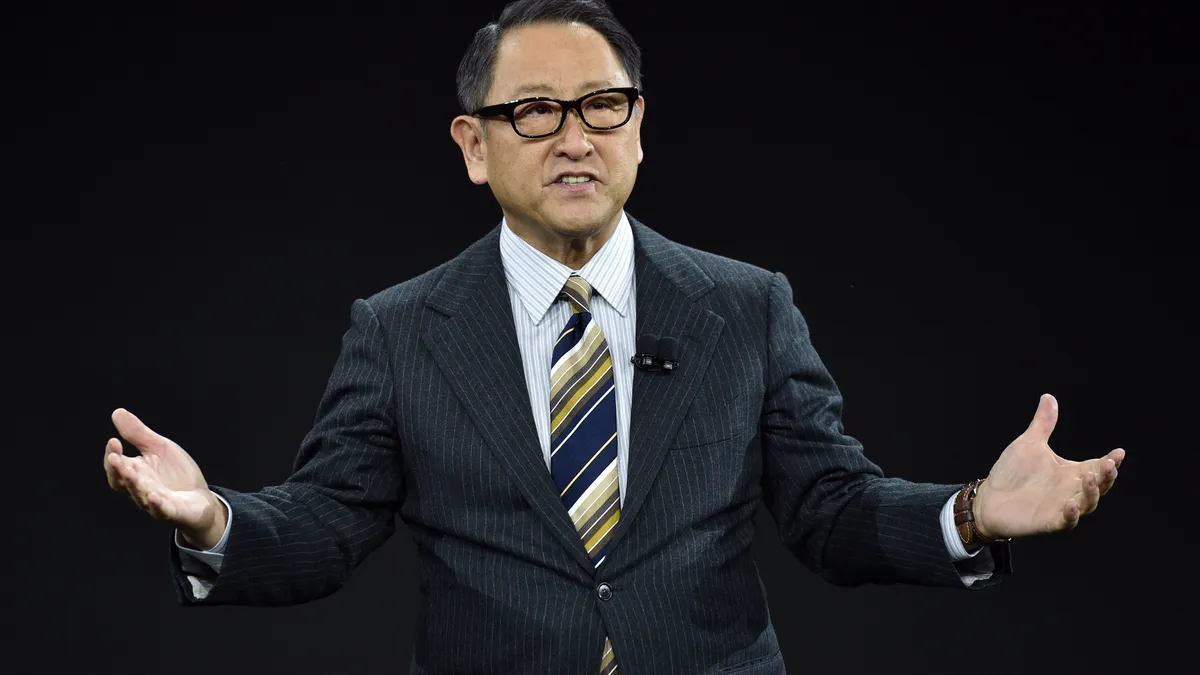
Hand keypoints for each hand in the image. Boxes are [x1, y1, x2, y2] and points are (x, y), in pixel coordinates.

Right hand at [104, 408, 226, 548]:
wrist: (199, 497)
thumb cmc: (175, 473)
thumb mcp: (159, 448)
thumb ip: (138, 434)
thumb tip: (117, 412)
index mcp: (136, 473)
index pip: (116, 467)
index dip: (112, 456)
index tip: (113, 441)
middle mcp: (141, 489)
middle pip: (123, 483)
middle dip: (118, 470)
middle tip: (115, 457)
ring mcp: (156, 503)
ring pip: (140, 495)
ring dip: (134, 484)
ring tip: (130, 471)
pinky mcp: (173, 512)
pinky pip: (162, 511)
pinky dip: (157, 505)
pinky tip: (154, 496)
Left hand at [973, 394, 1124, 539]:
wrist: (988, 498)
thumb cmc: (1010, 473)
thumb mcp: (1029, 445)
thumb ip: (1043, 424)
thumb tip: (1048, 397)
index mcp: (1070, 472)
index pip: (1097, 466)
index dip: (1110, 461)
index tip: (1119, 452)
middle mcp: (1071, 490)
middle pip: (1099, 485)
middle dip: (1106, 476)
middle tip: (1108, 464)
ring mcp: (1062, 508)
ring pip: (1088, 504)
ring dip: (1091, 492)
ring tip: (1088, 477)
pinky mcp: (1049, 522)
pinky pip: (1066, 522)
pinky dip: (1071, 515)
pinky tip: (1071, 505)